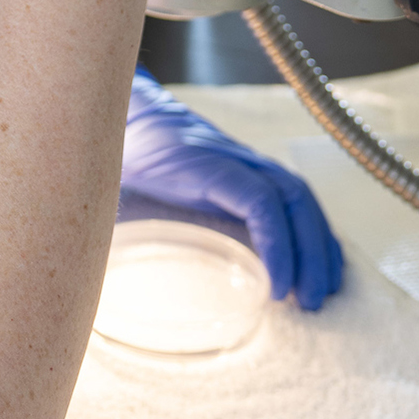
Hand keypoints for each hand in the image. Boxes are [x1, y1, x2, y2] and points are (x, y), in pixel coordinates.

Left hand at [122, 70, 343, 310]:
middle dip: (311, 253)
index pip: (260, 200)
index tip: (278, 291)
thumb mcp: (114, 185)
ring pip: (301, 198)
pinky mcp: (252, 171)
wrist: (131, 113)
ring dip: (319, 244)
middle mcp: (235, 158)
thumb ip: (113, 222)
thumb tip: (97, 277)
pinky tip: (321, 264)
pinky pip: (294, 198)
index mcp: (203, 163)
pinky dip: (313, 230)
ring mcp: (248, 162)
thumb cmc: (122, 156)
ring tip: (320, 294)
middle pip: (294, 199)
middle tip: (309, 304)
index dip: (278, 246)